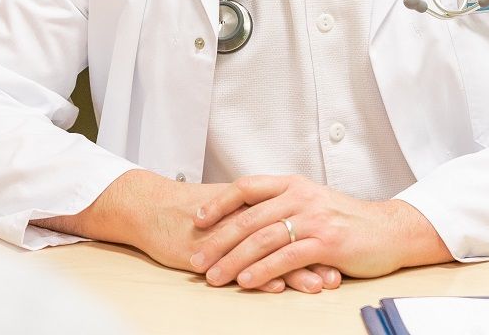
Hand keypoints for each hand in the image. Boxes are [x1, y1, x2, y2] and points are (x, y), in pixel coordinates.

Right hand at [36, 170, 341, 292]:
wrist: (149, 205)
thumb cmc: (185, 211)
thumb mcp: (223, 209)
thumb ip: (249, 216)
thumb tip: (279, 228)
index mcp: (249, 203)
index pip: (291, 220)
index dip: (314, 237)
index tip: (339, 254)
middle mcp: (242, 214)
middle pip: (286, 234)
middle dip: (314, 256)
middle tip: (337, 274)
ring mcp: (226, 230)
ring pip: (267, 249)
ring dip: (294, 269)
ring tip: (318, 285)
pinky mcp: (208, 244)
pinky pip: (238, 260)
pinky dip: (259, 272)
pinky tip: (276, 285)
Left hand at [189, 175, 451, 290]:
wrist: (389, 230)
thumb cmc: (345, 219)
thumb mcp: (311, 202)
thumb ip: (281, 205)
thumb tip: (242, 217)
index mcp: (292, 184)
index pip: (246, 187)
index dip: (218, 202)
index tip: (197, 219)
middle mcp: (300, 197)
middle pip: (248, 218)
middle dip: (217, 240)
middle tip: (196, 259)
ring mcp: (314, 219)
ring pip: (263, 239)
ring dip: (234, 260)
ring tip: (214, 276)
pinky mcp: (327, 243)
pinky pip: (287, 257)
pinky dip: (263, 270)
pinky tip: (247, 281)